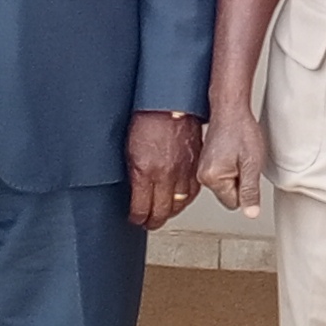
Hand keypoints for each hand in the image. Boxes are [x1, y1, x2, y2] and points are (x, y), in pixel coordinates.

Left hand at [125, 110, 203, 229]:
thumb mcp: (129, 150)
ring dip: (171, 212)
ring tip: (164, 215)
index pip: (142, 208)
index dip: (137, 218)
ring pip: (180, 204)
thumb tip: (134, 192)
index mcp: (145, 172)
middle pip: (162, 211)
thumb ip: (134, 174)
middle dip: (153, 221)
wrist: (169, 102)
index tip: (136, 219)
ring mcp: (183, 171)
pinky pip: (193, 190)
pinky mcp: (195, 164)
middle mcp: (166, 175)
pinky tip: (181, 200)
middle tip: (148, 223)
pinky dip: (186, 199)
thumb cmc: (147, 120)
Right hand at [198, 107, 270, 218]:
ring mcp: (201, 169)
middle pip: (227, 195)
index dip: (245, 189)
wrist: (230, 109)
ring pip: (225, 186)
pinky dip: (229, 167)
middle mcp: (202, 176)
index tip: (246, 171)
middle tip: (243, 161)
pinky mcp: (204, 163)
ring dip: (234, 174)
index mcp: (212, 179)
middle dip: (239, 182)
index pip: (233, 203)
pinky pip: (221, 176)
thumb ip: (250, 191)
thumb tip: (250, 213)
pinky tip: (232, 152)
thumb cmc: (241, 131)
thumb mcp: (252, 164)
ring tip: (238, 155)